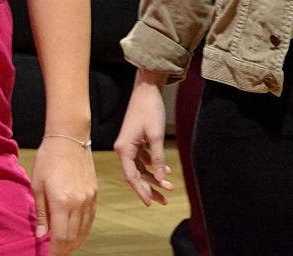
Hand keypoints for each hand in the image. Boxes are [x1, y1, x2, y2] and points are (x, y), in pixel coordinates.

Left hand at [31, 135, 96, 253]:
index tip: (48, 254)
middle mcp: (79, 203)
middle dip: (63, 249)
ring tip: (63, 247)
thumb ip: (41, 213)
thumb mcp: (37, 185)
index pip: (60, 237)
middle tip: (54, 253)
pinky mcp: (94, 194)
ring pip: (84, 230)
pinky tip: (76, 234)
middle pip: (73, 237)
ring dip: (74, 242)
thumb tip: (41, 235)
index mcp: (62, 202)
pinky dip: (83, 230)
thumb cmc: (49, 158)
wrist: (69, 138)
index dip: (54, 250)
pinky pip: (90, 219)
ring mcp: (89, 199)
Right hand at [114, 71, 173, 205]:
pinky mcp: (136, 139)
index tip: (150, 204)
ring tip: (169, 189)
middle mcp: (124, 148)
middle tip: (164, 201)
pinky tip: (167, 171)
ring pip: (140, 168)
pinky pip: (143, 158)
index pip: (131, 176)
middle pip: (135, 175)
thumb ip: (158, 158)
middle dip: (149, 188)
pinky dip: (154, 165)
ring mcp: (129, 144)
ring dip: (153, 178)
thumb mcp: (156, 136)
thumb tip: (162, 178)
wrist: (147, 89)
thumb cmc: (150, 110)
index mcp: (124, 149)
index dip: (141, 191)